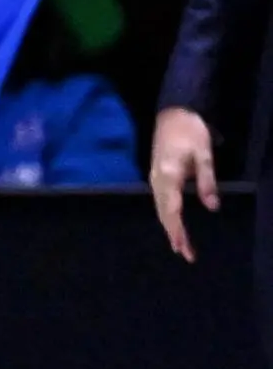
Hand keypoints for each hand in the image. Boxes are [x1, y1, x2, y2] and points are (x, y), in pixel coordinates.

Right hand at [152, 106, 218, 260]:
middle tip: (186, 254)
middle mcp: (158, 181)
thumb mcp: (205, 154)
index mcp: (168, 176)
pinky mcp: (158, 177)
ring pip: (161, 209)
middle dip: (174, 235)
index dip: (178, 230)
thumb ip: (206, 181)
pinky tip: (173, 224)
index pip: (172, 210)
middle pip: (164, 214)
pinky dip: (167, 217)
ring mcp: (155, 179)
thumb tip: (212, 208)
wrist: (173, 113)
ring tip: (180, 246)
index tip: (183, 247)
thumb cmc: (190, 131)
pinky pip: (161, 202)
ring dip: (170, 228)